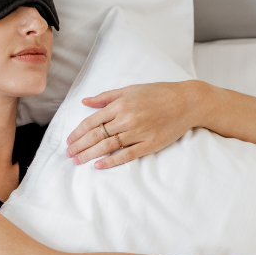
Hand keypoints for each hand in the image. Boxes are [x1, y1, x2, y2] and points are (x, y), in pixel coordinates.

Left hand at [65, 80, 208, 168]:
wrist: (187, 102)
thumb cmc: (159, 93)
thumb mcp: (131, 89)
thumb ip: (106, 97)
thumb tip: (85, 101)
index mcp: (120, 104)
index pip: (92, 121)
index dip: (77, 132)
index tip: (69, 140)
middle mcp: (126, 118)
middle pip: (96, 135)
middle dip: (79, 146)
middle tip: (68, 154)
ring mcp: (138, 133)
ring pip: (107, 146)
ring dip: (90, 155)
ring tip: (78, 161)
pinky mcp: (149, 144)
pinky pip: (126, 155)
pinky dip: (111, 161)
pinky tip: (99, 165)